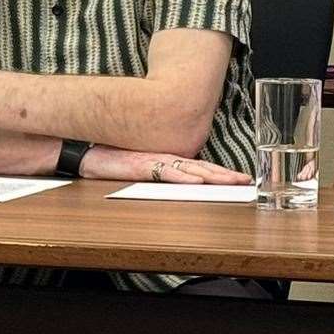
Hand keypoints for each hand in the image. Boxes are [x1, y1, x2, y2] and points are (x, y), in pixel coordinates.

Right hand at [79, 145, 251, 184]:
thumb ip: (157, 173)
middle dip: (225, 176)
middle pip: (202, 169)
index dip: (221, 174)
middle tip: (245, 181)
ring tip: (231, 182)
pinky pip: (166, 172)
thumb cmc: (110, 158)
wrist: (87, 151)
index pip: (200, 168)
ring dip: (212, 177)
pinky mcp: (143, 166)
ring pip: (190, 170)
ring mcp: (155, 162)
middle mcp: (165, 159)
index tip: (240, 179)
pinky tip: (197, 182)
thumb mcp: (139, 169)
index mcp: (166, 161)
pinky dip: (183, 178)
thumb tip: (176, 181)